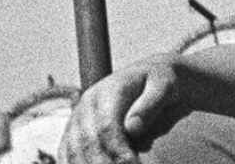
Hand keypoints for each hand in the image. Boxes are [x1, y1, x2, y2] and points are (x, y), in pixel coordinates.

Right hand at [61, 59, 180, 163]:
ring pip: (74, 150)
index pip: (106, 126)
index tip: (133, 162)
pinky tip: (97, 163)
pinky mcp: (76, 130)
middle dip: (104, 162)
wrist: (155, 79)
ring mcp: (79, 116)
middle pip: (87, 141)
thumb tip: (132, 128)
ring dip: (91, 163)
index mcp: (108, 90)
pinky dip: (77, 162)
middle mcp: (88, 103)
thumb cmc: (164, 82)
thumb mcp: (165, 85)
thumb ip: (150, 104)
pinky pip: (68, 152)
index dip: (117, 149)